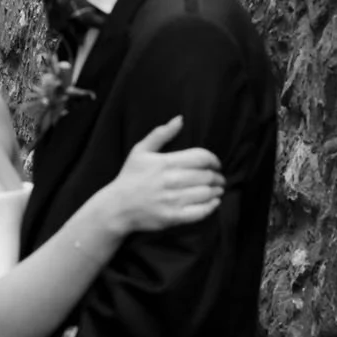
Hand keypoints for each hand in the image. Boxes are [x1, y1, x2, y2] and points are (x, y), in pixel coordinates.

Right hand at [109, 117, 223, 234]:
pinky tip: (214, 203)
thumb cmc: (130, 177)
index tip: (216, 164)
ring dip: (216, 191)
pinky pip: (200, 212)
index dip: (214, 160)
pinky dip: (211, 207)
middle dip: (217, 177)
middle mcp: (170, 180)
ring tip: (218, 190)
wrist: (117, 207)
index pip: (201, 157)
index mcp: (165, 162)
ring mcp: (172, 200)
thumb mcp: (140, 150)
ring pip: (206, 193)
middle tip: (220, 178)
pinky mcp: (173, 217)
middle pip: (206, 176)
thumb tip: (180, 119)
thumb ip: (161, 133)